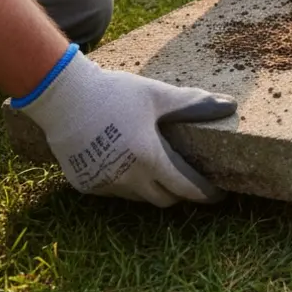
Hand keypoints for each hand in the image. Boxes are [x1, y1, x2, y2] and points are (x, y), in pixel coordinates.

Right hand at [14, 45, 236, 206]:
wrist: (61, 96)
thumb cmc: (113, 93)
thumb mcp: (158, 96)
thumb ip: (194, 104)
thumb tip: (230, 105)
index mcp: (148, 158)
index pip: (185, 187)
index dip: (205, 193)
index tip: (219, 194)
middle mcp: (126, 178)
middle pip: (164, 199)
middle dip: (180, 192)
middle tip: (190, 179)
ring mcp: (103, 184)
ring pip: (138, 197)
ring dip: (152, 188)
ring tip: (160, 169)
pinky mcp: (84, 184)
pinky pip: (115, 191)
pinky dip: (126, 183)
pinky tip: (128, 164)